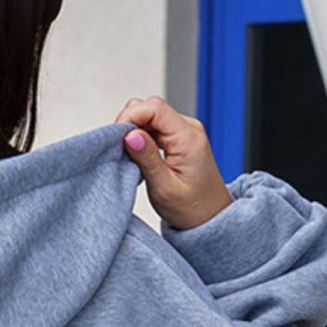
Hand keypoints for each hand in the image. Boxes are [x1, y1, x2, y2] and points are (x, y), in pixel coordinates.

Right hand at [116, 97, 231, 232]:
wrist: (210, 219)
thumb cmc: (192, 209)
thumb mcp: (164, 188)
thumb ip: (147, 159)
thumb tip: (130, 135)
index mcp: (189, 138)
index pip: (154, 108)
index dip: (130, 117)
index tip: (117, 137)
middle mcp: (189, 129)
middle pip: (151, 107)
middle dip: (130, 123)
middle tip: (120, 149)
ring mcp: (185, 131)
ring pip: (151, 115)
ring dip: (134, 130)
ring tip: (129, 155)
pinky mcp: (179, 138)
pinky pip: (155, 126)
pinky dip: (141, 136)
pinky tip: (138, 155)